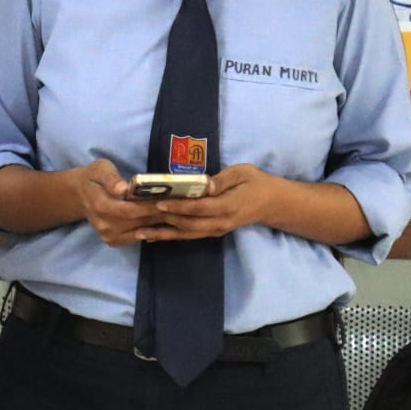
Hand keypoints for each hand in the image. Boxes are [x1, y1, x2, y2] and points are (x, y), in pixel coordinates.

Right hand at [74, 159, 175, 246]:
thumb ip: (110, 178)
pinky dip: (152, 231)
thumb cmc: (94, 178)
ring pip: (141, 231)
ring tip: (179, 214)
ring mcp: (108, 235)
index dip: (150, 206)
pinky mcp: (112, 241)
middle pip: (139, 222)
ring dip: (160, 224)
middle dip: (161, 214)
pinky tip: (165, 223)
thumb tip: (122, 188)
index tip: (170, 199)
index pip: (130, 209)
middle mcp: (104, 225)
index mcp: (100, 205)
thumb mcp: (100, 169)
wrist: (79, 195)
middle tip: (183, 207)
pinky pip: (137, 238)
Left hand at [146, 163, 280, 239]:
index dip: (178, 206)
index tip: (159, 203)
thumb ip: (221, 180)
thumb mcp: (242, 173)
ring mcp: (215, 230)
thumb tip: (204, 184)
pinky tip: (153, 236)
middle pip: (188, 224)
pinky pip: (189, 236)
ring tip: (139, 232)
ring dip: (162, 233)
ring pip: (185, 233)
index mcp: (227, 206)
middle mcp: (220, 222)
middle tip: (141, 216)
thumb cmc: (256, 183)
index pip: (199, 208)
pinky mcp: (212, 232)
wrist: (271, 203)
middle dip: (163, 220)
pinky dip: (171, 236)